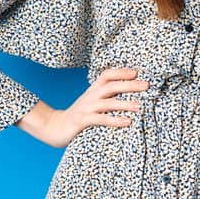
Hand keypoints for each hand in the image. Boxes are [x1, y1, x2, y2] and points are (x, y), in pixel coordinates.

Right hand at [23, 67, 147, 147]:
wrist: (53, 126)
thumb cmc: (78, 116)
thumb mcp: (91, 103)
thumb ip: (105, 98)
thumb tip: (129, 95)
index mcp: (92, 90)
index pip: (107, 75)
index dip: (121, 72)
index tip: (137, 72)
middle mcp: (90, 96)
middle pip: (111, 85)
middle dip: (129, 85)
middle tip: (147, 86)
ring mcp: (85, 108)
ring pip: (108, 102)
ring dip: (125, 103)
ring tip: (140, 106)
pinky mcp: (81, 121)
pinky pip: (100, 119)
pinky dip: (115, 120)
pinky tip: (127, 122)